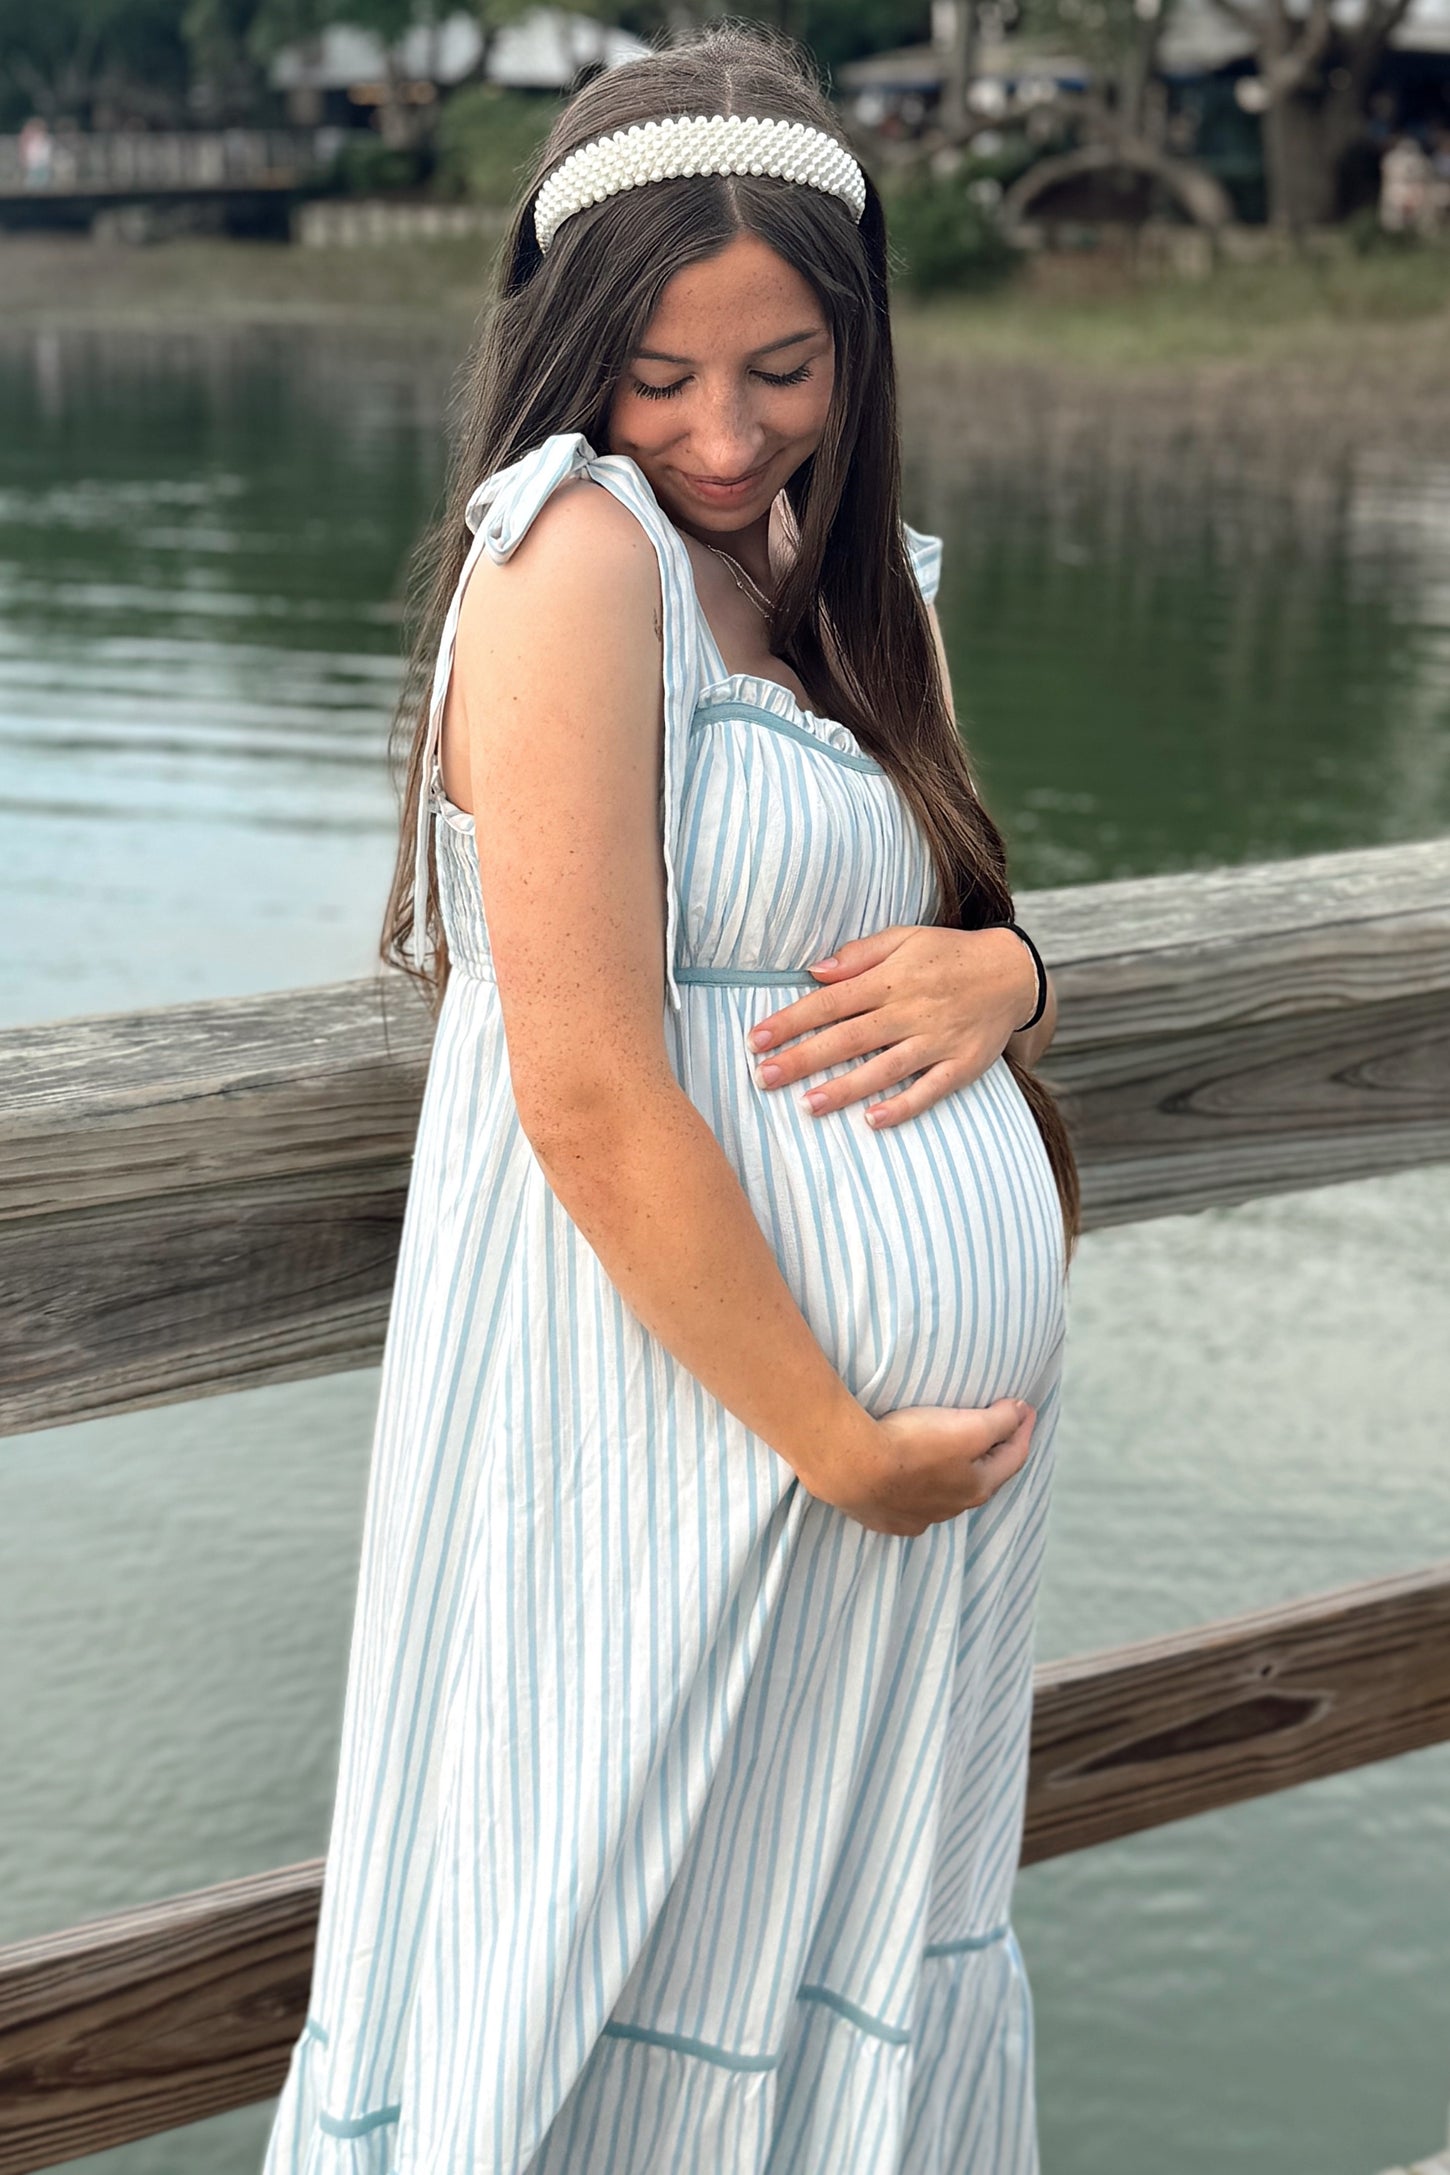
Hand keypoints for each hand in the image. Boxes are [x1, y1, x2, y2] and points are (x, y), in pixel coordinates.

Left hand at [746, 925, 1040, 1131]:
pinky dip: (904, 1106)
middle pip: (849, 1038)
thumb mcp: (904, 938)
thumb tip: (814, 971)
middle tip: (764, 1078)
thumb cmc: (947, 954)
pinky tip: (873, 1121)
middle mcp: (910, 1011)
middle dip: (804, 1059)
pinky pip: (930, 1090)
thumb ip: (858, 955)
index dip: (792, 1021)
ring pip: (885, 1068)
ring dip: (846, 1088)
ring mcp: (937, 1041)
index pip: (830, 1003)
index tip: (756, 1039)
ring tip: (807, 1106)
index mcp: (891, 980)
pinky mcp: (961, 1065)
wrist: (1013, 973)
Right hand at [799, 1399, 1036, 1535]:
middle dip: (991, 1454)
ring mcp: (916, 1518)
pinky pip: (910, 1507)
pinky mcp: (885, 1519)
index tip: (1027, 1407)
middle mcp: (951, 1509)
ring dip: (953, 1476)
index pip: (1013, 1457)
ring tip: (948, 1456)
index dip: (1023, 1429)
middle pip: (980, 1479)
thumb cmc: (912, 1444)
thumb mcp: (968, 1427)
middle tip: (996, 1431)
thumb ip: (1001, 1420)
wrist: (851, 1467)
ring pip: (945, 1496)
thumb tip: (1021, 1412)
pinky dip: (918, 1493)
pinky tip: (909, 1486)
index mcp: (976, 1488)